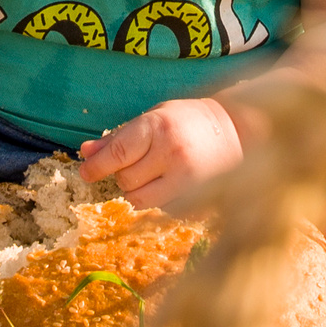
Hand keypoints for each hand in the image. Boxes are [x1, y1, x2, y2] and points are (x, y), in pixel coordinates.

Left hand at [78, 97, 242, 208]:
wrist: (239, 131)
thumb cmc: (190, 120)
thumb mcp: (154, 117)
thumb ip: (119, 137)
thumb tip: (85, 152)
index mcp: (158, 127)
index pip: (117, 154)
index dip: (96, 167)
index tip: (86, 173)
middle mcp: (171, 153)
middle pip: (125, 180)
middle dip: (124, 174)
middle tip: (140, 163)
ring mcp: (187, 179)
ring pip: (139, 200)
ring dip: (138, 191)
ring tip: (154, 174)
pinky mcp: (197, 199)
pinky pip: (161, 209)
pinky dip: (160, 200)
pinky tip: (174, 183)